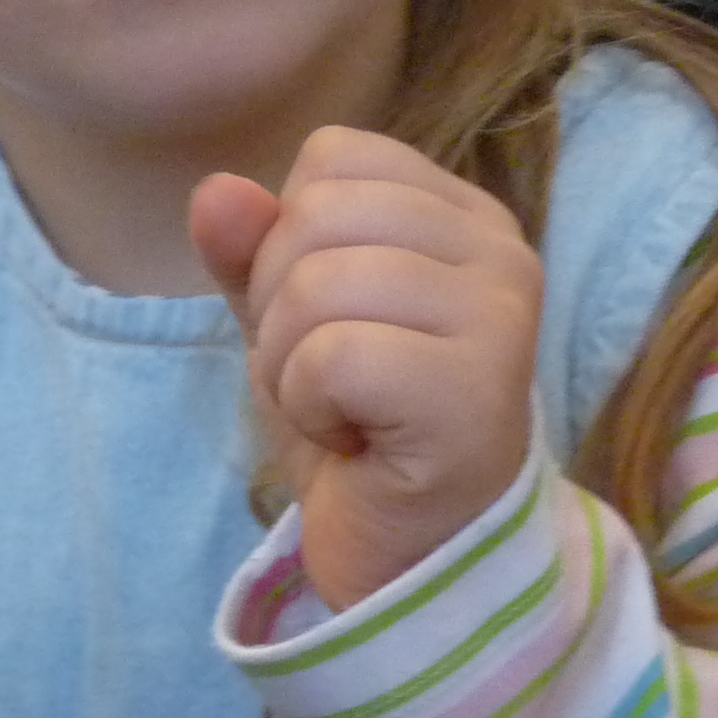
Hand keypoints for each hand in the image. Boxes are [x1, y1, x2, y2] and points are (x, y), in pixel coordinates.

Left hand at [189, 126, 541, 613]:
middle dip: (280, 307)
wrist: (409, 560)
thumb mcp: (286, 325)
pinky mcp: (479, 388)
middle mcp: (501, 249)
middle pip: (316, 213)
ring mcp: (501, 316)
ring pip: (318, 282)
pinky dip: (311, 406)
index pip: (334, 157)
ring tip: (343, 413)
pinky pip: (333, 354)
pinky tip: (355, 442)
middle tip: (331, 382)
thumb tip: (215, 189)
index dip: (287, 240)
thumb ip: (250, 251)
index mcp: (464, 215)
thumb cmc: (359, 432)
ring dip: (292, 366)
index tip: (329, 323)